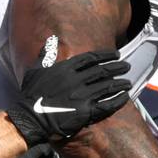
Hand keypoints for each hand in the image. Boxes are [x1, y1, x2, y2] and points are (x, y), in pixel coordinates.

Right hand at [7, 50, 131, 146]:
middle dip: (117, 67)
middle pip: (103, 70)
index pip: (91, 58)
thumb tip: (51, 39)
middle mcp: (76, 80)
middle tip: (127, 66)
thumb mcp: (35, 70)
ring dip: (120, 83)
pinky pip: (107, 104)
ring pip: (108, 86)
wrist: (30, 117)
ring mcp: (82, 96)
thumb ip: (46, 54)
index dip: (106, 55)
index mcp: (66, 68)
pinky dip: (118, 100)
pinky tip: (125, 97)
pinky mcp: (86, 111)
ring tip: (128, 82)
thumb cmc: (32, 94)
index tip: (116, 54)